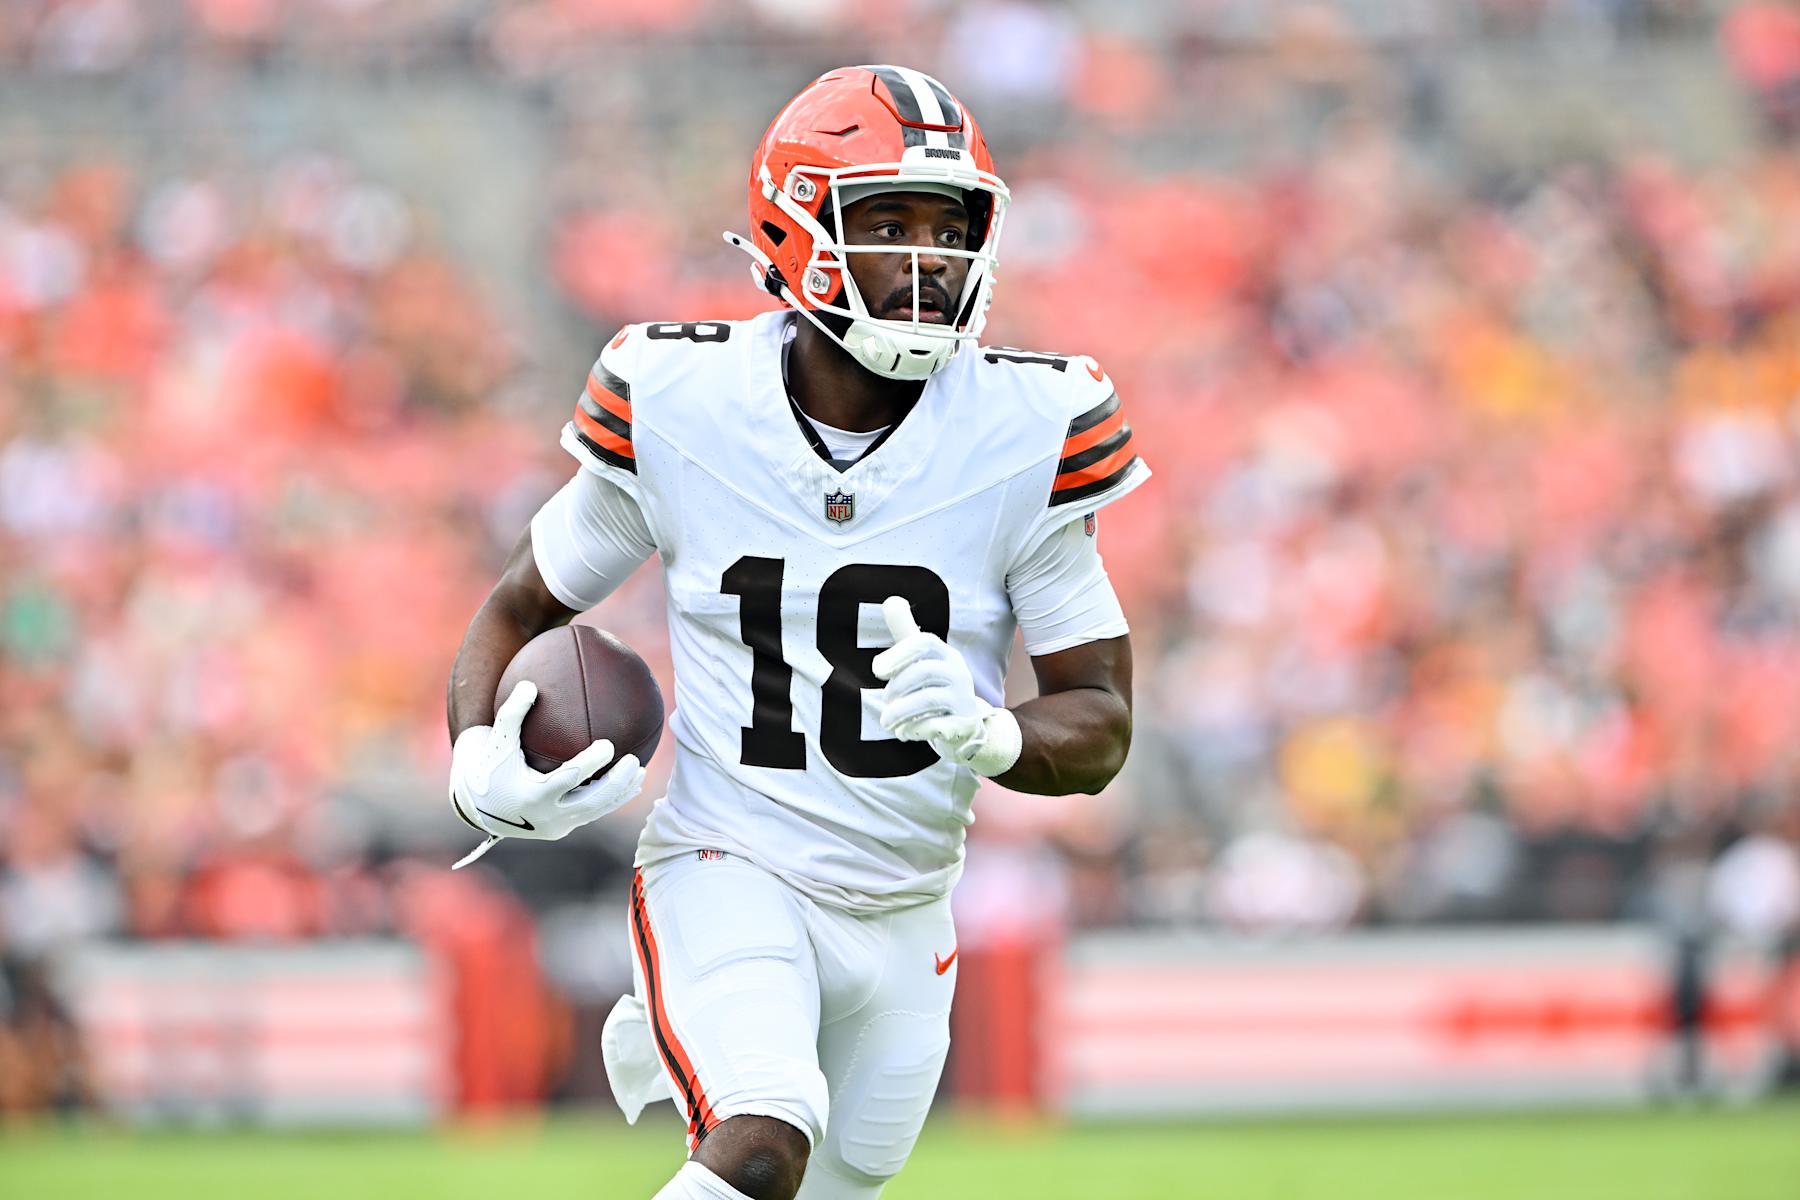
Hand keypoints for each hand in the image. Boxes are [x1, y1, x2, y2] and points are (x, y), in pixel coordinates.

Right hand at [449, 681, 645, 867]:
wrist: (479, 805)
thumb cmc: (490, 764)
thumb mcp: (496, 739)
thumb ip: (512, 712)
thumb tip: (531, 684)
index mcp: (531, 795)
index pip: (568, 779)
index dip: (590, 764)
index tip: (609, 744)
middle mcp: (546, 816)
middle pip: (590, 802)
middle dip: (616, 784)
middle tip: (635, 761)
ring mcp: (556, 826)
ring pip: (596, 811)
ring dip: (620, 794)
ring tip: (641, 773)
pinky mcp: (562, 829)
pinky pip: (591, 814)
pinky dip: (610, 800)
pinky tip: (629, 784)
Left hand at [871, 597, 1020, 776]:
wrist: (965, 729)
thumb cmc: (935, 689)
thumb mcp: (923, 660)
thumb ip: (906, 633)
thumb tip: (891, 600)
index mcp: (946, 655)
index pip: (924, 642)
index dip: (898, 653)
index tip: (876, 670)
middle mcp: (959, 674)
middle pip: (923, 671)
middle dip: (896, 688)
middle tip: (884, 702)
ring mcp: (963, 700)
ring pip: (928, 699)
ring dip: (900, 711)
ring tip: (886, 721)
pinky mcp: (962, 726)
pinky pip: (934, 726)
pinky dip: (914, 729)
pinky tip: (905, 732)